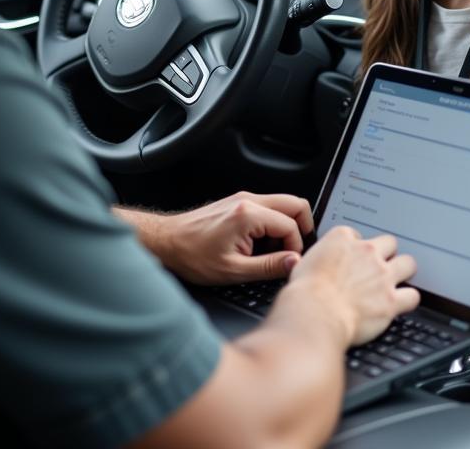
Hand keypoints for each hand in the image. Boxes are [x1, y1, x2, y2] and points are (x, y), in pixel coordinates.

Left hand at [144, 191, 313, 284]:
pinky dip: (272, 225)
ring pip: (283, 204)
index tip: (289, 263)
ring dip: (286, 227)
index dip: (296, 247)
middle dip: (301, 229)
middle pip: (295, 204)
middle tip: (292, 252)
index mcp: (249, 214)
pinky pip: (268, 208)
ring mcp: (243, 198)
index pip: (292, 224)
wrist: (168, 242)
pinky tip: (259, 245)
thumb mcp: (234, 271)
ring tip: (272, 252)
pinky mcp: (238, 202)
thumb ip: (270, 266)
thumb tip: (295, 263)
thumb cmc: (193, 256)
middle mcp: (248, 200)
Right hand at [285, 226, 419, 344]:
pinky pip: (413, 295)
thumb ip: (318, 257)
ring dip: (403, 271)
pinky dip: (408, 299)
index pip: (356, 235)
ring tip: (397, 280)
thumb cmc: (305, 292)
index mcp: (342, 239)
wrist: (315, 313)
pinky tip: (402, 303)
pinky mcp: (392, 300)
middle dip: (387, 253)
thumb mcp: (302, 261)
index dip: (355, 248)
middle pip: (389, 242)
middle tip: (379, 266)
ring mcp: (382, 275)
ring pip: (408, 263)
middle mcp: (366, 252)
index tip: (352, 258)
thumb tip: (319, 263)